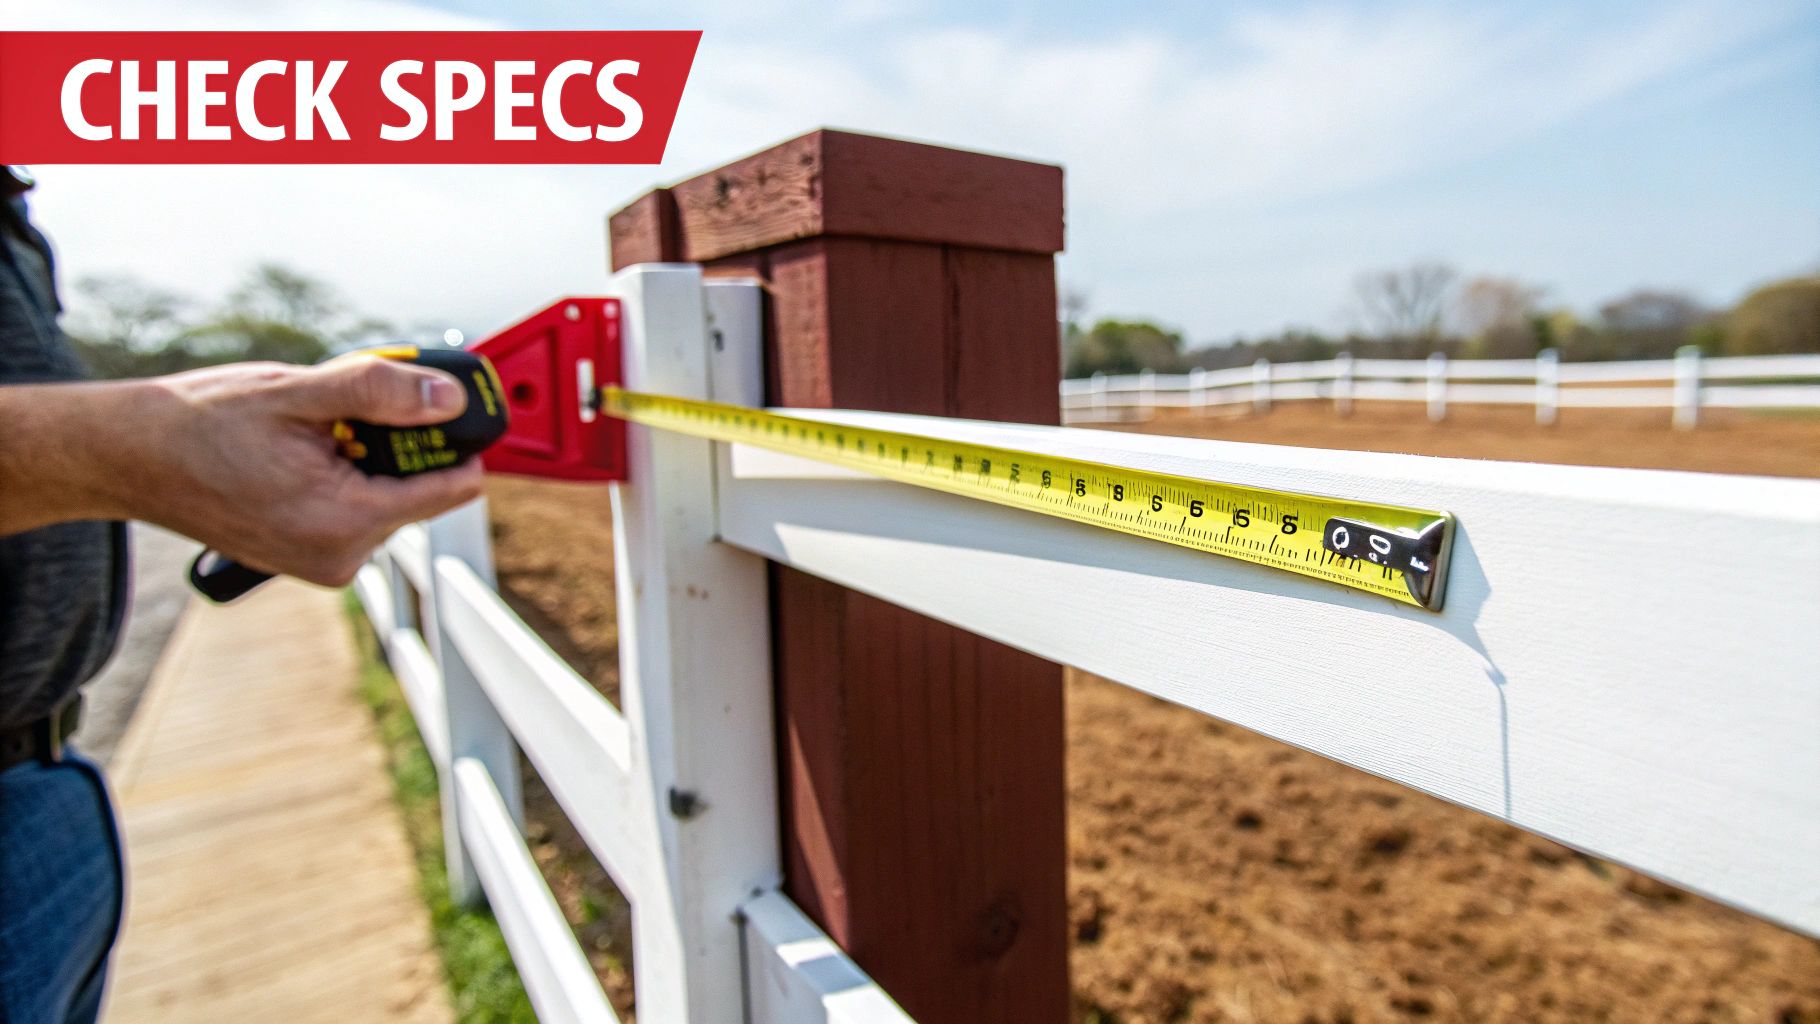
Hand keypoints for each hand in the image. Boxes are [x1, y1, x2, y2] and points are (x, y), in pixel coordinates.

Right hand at [111, 357, 483, 585]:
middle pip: (420, 487)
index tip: (442, 403)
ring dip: (366, 455)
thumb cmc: (199, 425)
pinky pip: (355, 507)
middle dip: (397, 442)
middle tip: (343, 409)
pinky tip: (299, 452)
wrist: (129, 455)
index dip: (456, 439)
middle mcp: (342, 557)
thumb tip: (448, 399)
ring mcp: (324, 561)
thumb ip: (381, 393)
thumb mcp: (299, 392)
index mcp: (347, 523)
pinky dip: (343, 473)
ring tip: (310, 430)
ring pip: (387, 494)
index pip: (453, 487)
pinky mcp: (309, 555)